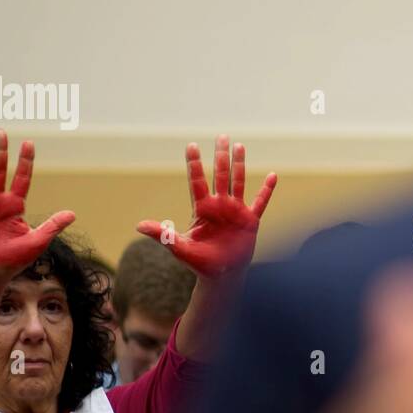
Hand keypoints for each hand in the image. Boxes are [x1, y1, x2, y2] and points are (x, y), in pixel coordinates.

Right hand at [0, 129, 75, 274]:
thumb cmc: (14, 260)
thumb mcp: (36, 242)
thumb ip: (52, 226)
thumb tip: (72, 214)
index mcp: (15, 205)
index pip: (21, 177)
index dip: (24, 161)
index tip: (28, 143)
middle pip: (0, 171)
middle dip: (1, 152)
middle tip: (1, 131)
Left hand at [137, 135, 275, 276]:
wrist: (221, 275)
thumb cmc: (200, 262)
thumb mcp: (179, 248)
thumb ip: (163, 234)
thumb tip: (139, 226)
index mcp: (202, 209)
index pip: (197, 181)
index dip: (195, 164)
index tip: (192, 146)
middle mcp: (219, 205)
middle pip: (220, 175)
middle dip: (221, 156)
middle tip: (222, 136)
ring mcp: (235, 211)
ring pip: (238, 182)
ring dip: (239, 164)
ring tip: (239, 146)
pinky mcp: (250, 220)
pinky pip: (260, 202)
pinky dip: (267, 190)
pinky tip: (273, 176)